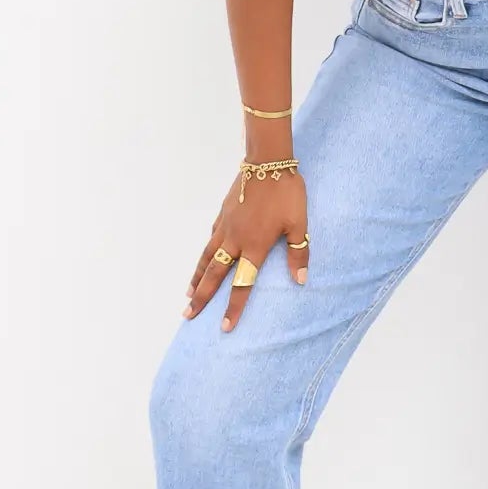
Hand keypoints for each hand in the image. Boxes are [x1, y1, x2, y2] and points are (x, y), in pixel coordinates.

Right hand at [182, 168, 309, 331]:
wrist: (268, 161)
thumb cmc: (286, 193)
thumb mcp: (299, 224)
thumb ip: (299, 253)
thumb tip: (300, 281)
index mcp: (255, 246)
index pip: (242, 284)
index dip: (233, 307)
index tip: (224, 327)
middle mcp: (235, 240)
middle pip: (214, 275)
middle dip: (201, 297)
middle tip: (188, 315)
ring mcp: (226, 226)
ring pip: (207, 257)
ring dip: (196, 277)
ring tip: (187, 293)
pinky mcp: (223, 213)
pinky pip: (211, 238)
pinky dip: (204, 253)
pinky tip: (203, 259)